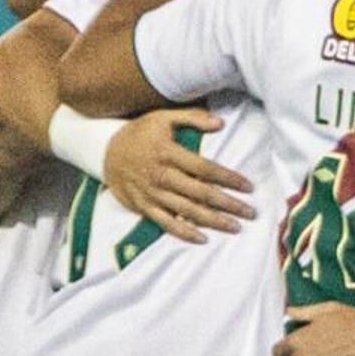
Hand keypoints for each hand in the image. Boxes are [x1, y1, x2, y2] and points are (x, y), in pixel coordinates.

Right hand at [105, 110, 254, 238]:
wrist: (103, 150)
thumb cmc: (139, 132)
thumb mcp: (162, 117)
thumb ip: (192, 117)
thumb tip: (220, 123)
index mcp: (168, 152)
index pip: (205, 168)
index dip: (228, 178)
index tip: (249, 187)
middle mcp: (161, 175)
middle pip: (200, 193)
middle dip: (228, 204)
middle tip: (251, 213)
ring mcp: (152, 193)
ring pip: (187, 210)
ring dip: (213, 221)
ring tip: (235, 227)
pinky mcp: (143, 206)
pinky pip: (166, 223)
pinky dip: (184, 232)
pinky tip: (203, 238)